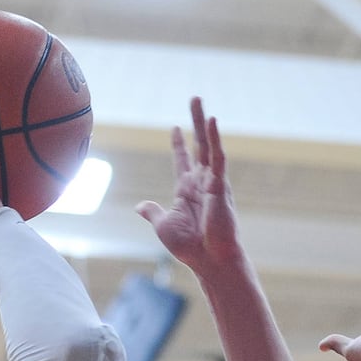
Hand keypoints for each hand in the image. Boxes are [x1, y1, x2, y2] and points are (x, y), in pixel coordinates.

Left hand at [135, 97, 241, 270]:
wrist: (209, 261)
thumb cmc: (190, 248)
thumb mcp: (163, 226)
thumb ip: (153, 212)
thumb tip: (139, 206)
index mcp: (186, 190)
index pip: (182, 160)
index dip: (179, 143)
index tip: (175, 127)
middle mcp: (201, 182)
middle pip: (198, 145)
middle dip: (195, 122)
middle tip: (194, 99)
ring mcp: (212, 182)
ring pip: (208, 145)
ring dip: (203, 122)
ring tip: (199, 101)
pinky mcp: (220, 186)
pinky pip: (218, 158)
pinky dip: (215, 139)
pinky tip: (212, 122)